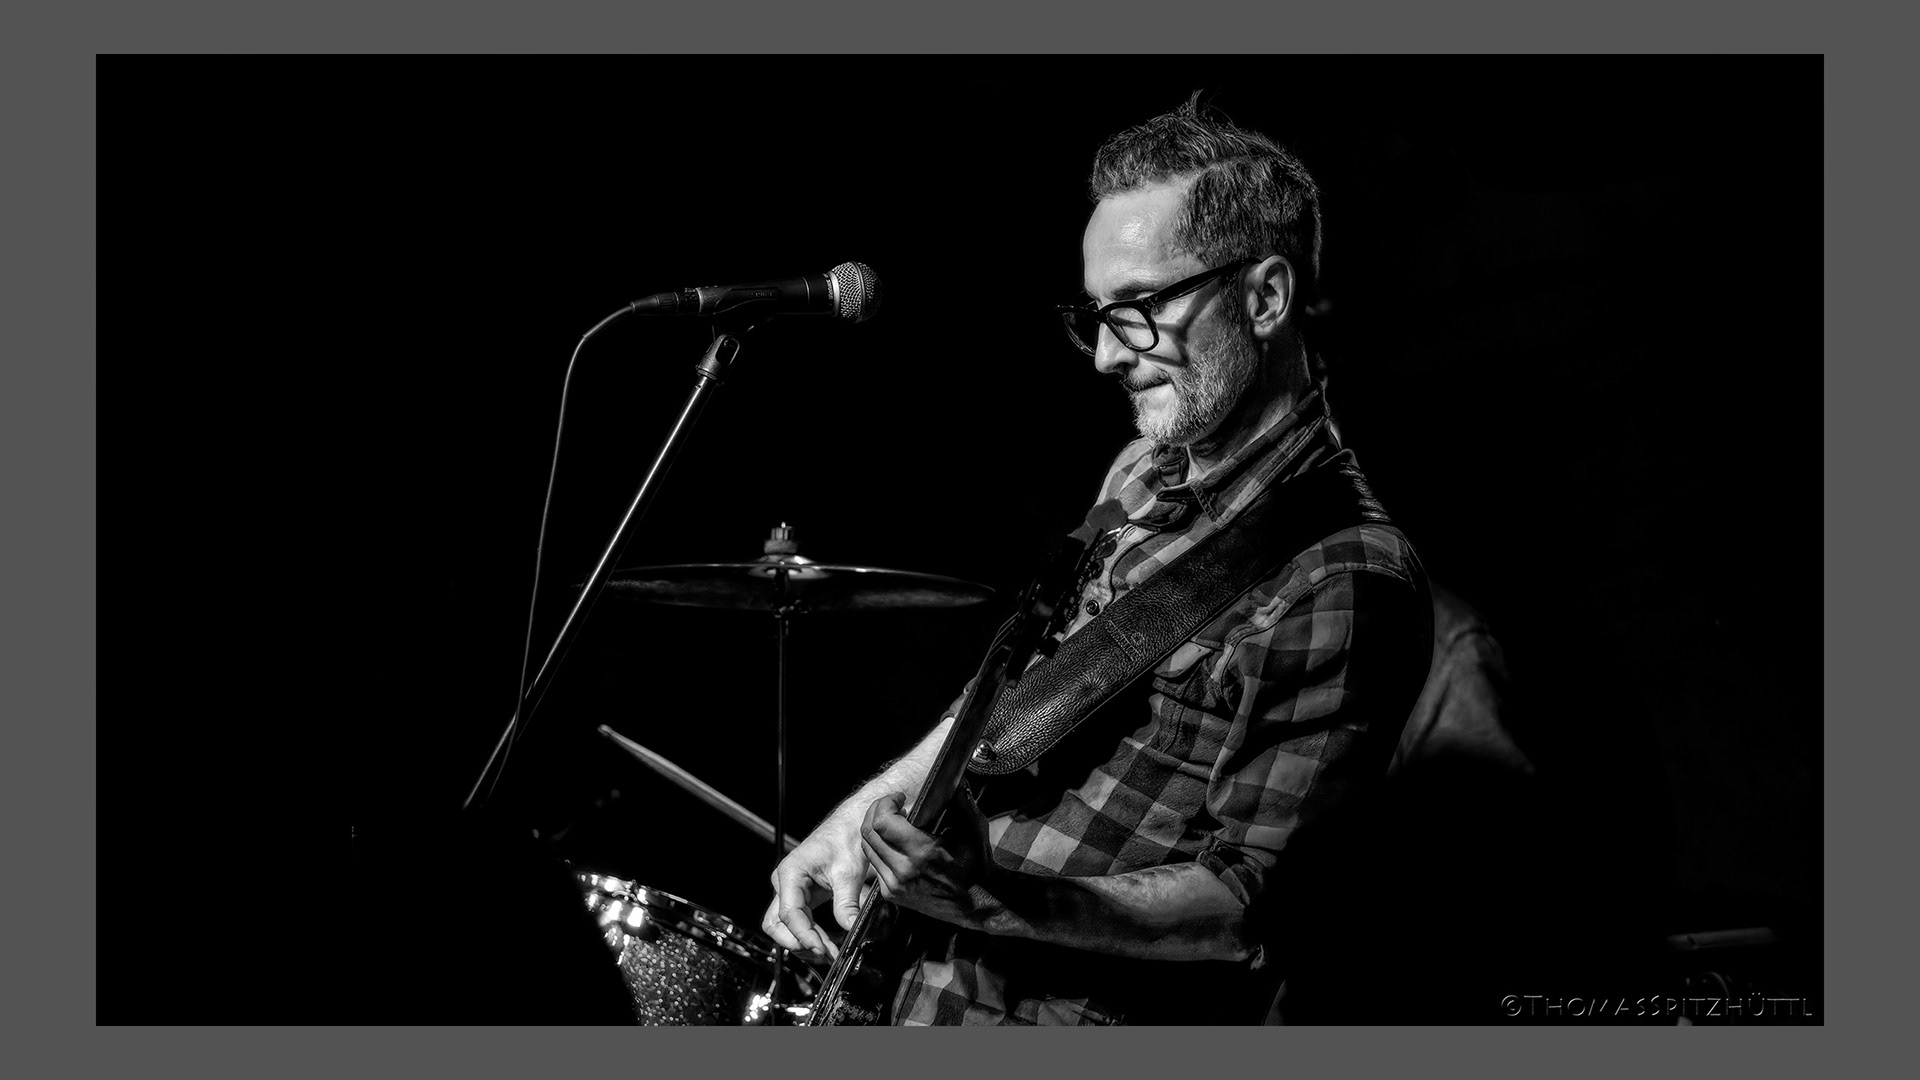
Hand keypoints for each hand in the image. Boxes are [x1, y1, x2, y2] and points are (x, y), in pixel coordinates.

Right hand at [761, 812, 873, 960]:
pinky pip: (798, 921)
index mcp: (790, 873)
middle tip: (824, 954)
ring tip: (827, 952)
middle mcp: (785, 883)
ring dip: (802, 942)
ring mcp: (791, 890)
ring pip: (783, 926)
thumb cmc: (845, 839)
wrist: (852, 825)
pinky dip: (809, 934)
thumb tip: (850, 930)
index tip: (822, 949)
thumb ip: (847, 904)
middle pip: (776, 924)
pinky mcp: (802, 896)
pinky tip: (826, 942)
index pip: (789, 914)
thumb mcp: (849, 873)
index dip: (804, 935)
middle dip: (797, 943)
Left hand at [858, 785, 1000, 928]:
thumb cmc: (977, 865)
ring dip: (875, 830)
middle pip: (869, 832)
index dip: (885, 803)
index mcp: (922, 852)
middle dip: (876, 812)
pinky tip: (895, 844)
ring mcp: (895, 886)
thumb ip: (962, 802)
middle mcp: (903, 870)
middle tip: (892, 806)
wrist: (978, 903)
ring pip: (867, 848)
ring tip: (894, 823)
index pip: (882, 822)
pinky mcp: (892, 895)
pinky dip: (879, 849)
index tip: (898, 798)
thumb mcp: (975, 829)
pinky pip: (874, 865)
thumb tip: (956, 780)